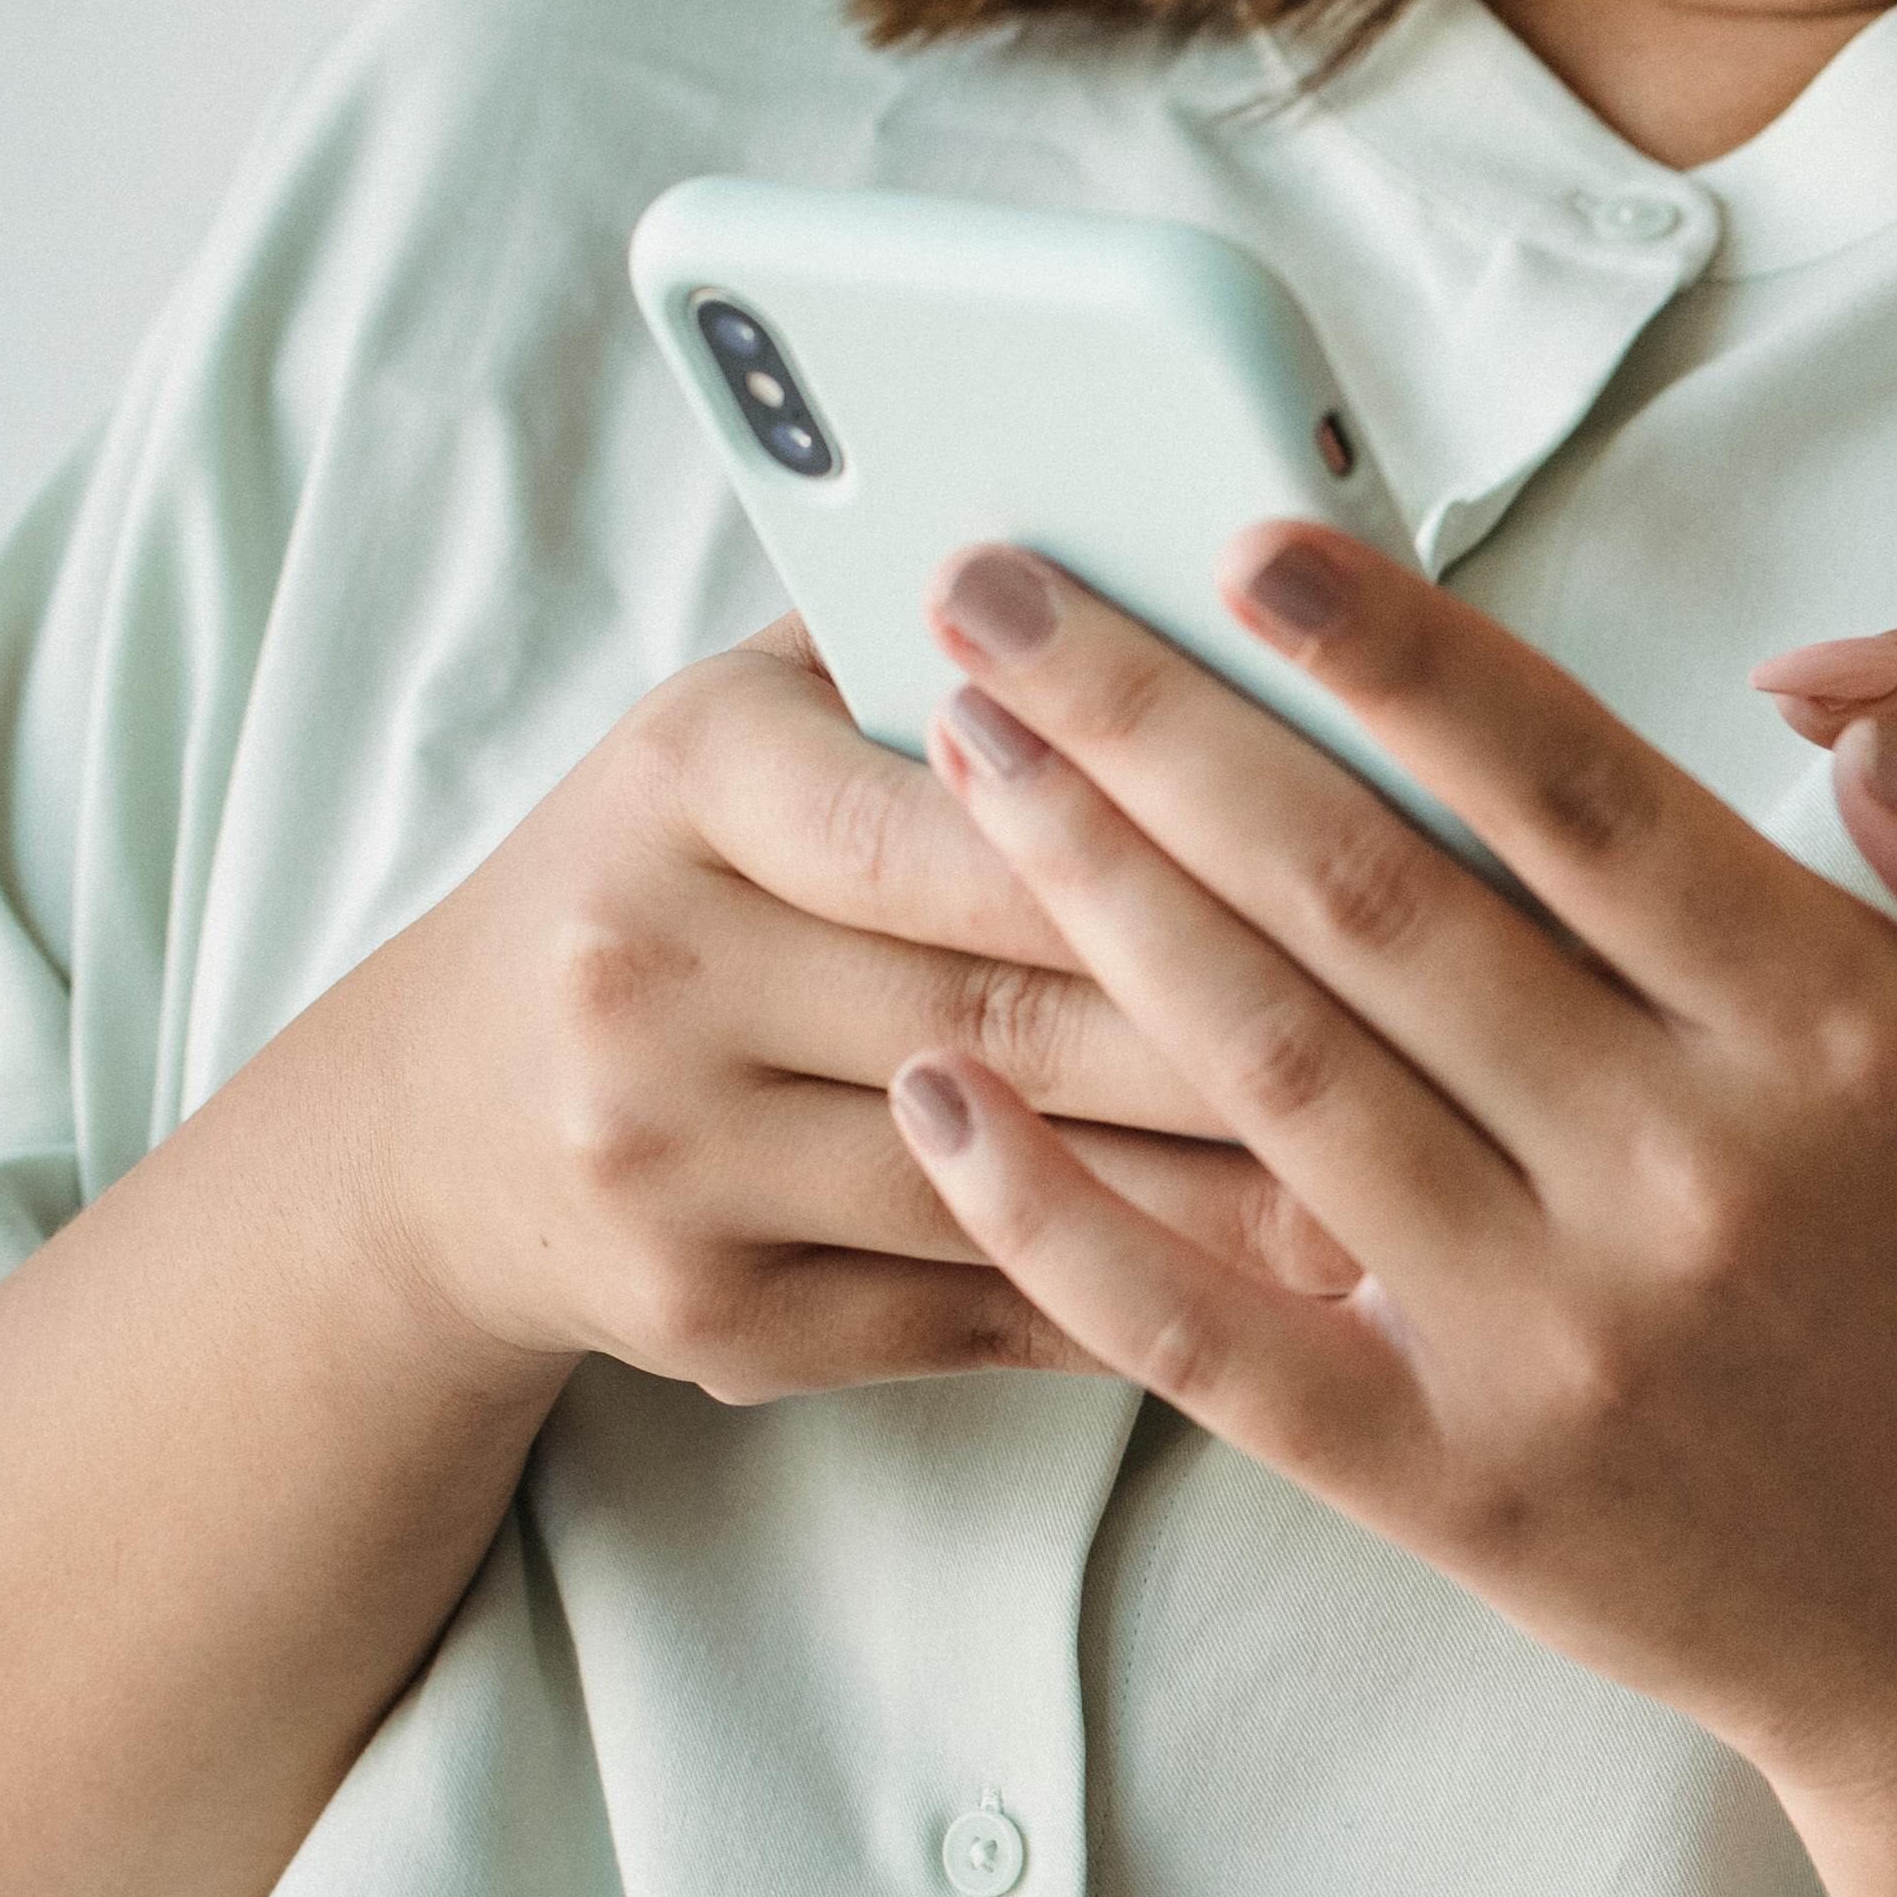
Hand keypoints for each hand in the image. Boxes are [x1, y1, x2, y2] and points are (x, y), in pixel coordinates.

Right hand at [364, 620, 1342, 1400]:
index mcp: (681, 785)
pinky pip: (975, 1311)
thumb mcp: (754, 724)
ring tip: (1427, 1170)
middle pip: (1012, 1008)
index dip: (1166, 840)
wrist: (435, 1125)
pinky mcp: (712, 1314)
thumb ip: (933, 654)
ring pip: (1018, 1178)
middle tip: (1462, 1040)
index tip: (1359, 856)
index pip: (959, 816)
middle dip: (1251, 1026)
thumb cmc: (683, 876)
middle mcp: (647, 971)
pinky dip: (1145, 1297)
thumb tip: (1202, 581)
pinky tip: (1294, 1287)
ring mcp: (669, 1162)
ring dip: (1231, 1188)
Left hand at [880, 529, 1896, 1806]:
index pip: (1580, 797)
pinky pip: (1209, 1335)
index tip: (1249, 542)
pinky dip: (1059, 1215)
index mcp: (1837, 1049)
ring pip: (1271, 1069)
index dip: (1402, 654)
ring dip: (1092, 893)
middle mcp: (1677, 1179)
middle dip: (1162, 721)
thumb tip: (1865, 744)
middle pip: (1371, 900)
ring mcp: (1546, 1339)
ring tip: (964, 752)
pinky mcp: (1446, 1480)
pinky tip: (942, 1092)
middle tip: (997, 590)